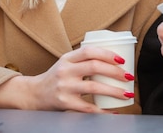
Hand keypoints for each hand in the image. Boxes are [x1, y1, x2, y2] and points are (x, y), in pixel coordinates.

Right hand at [0, 46, 133, 111]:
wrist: (34, 94)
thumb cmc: (56, 78)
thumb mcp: (66, 63)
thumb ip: (83, 60)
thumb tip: (113, 59)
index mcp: (67, 58)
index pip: (89, 51)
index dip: (107, 54)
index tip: (122, 60)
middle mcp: (65, 71)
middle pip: (94, 67)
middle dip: (115, 72)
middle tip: (129, 76)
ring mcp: (65, 87)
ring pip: (94, 87)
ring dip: (114, 91)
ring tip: (126, 93)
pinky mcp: (65, 103)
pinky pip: (88, 107)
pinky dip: (103, 110)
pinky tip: (113, 111)